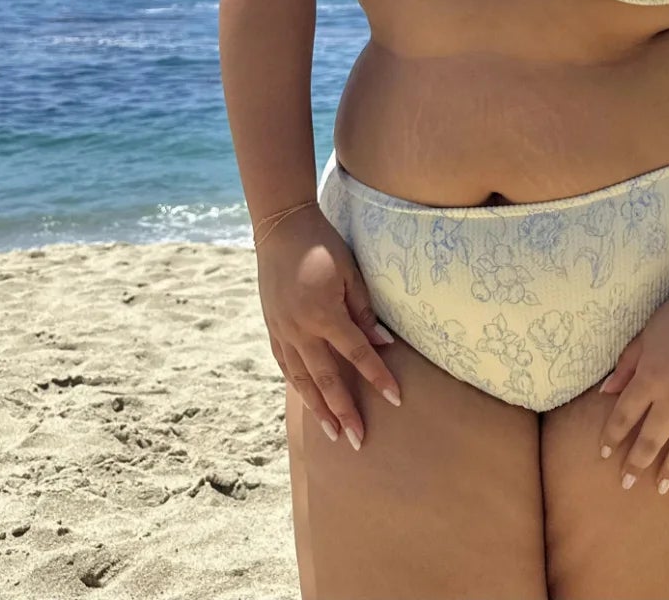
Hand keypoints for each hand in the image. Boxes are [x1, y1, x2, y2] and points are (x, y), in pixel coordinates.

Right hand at [255, 204, 401, 450]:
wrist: (282, 229)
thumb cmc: (323, 246)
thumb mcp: (350, 272)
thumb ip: (364, 310)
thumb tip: (382, 343)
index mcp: (324, 314)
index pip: (357, 354)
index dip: (378, 377)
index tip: (395, 398)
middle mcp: (300, 329)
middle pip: (326, 380)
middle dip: (344, 412)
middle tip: (358, 440)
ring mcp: (282, 331)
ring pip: (302, 380)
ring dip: (318, 409)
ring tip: (332, 434)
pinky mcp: (272, 328)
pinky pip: (285, 365)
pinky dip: (298, 386)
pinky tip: (309, 400)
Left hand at [596, 274, 668, 492]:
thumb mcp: (647, 333)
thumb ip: (627, 364)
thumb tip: (605, 393)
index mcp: (650, 377)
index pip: (624, 417)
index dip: (611, 438)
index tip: (604, 455)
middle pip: (651, 440)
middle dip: (636, 465)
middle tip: (626, 484)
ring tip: (662, 487)